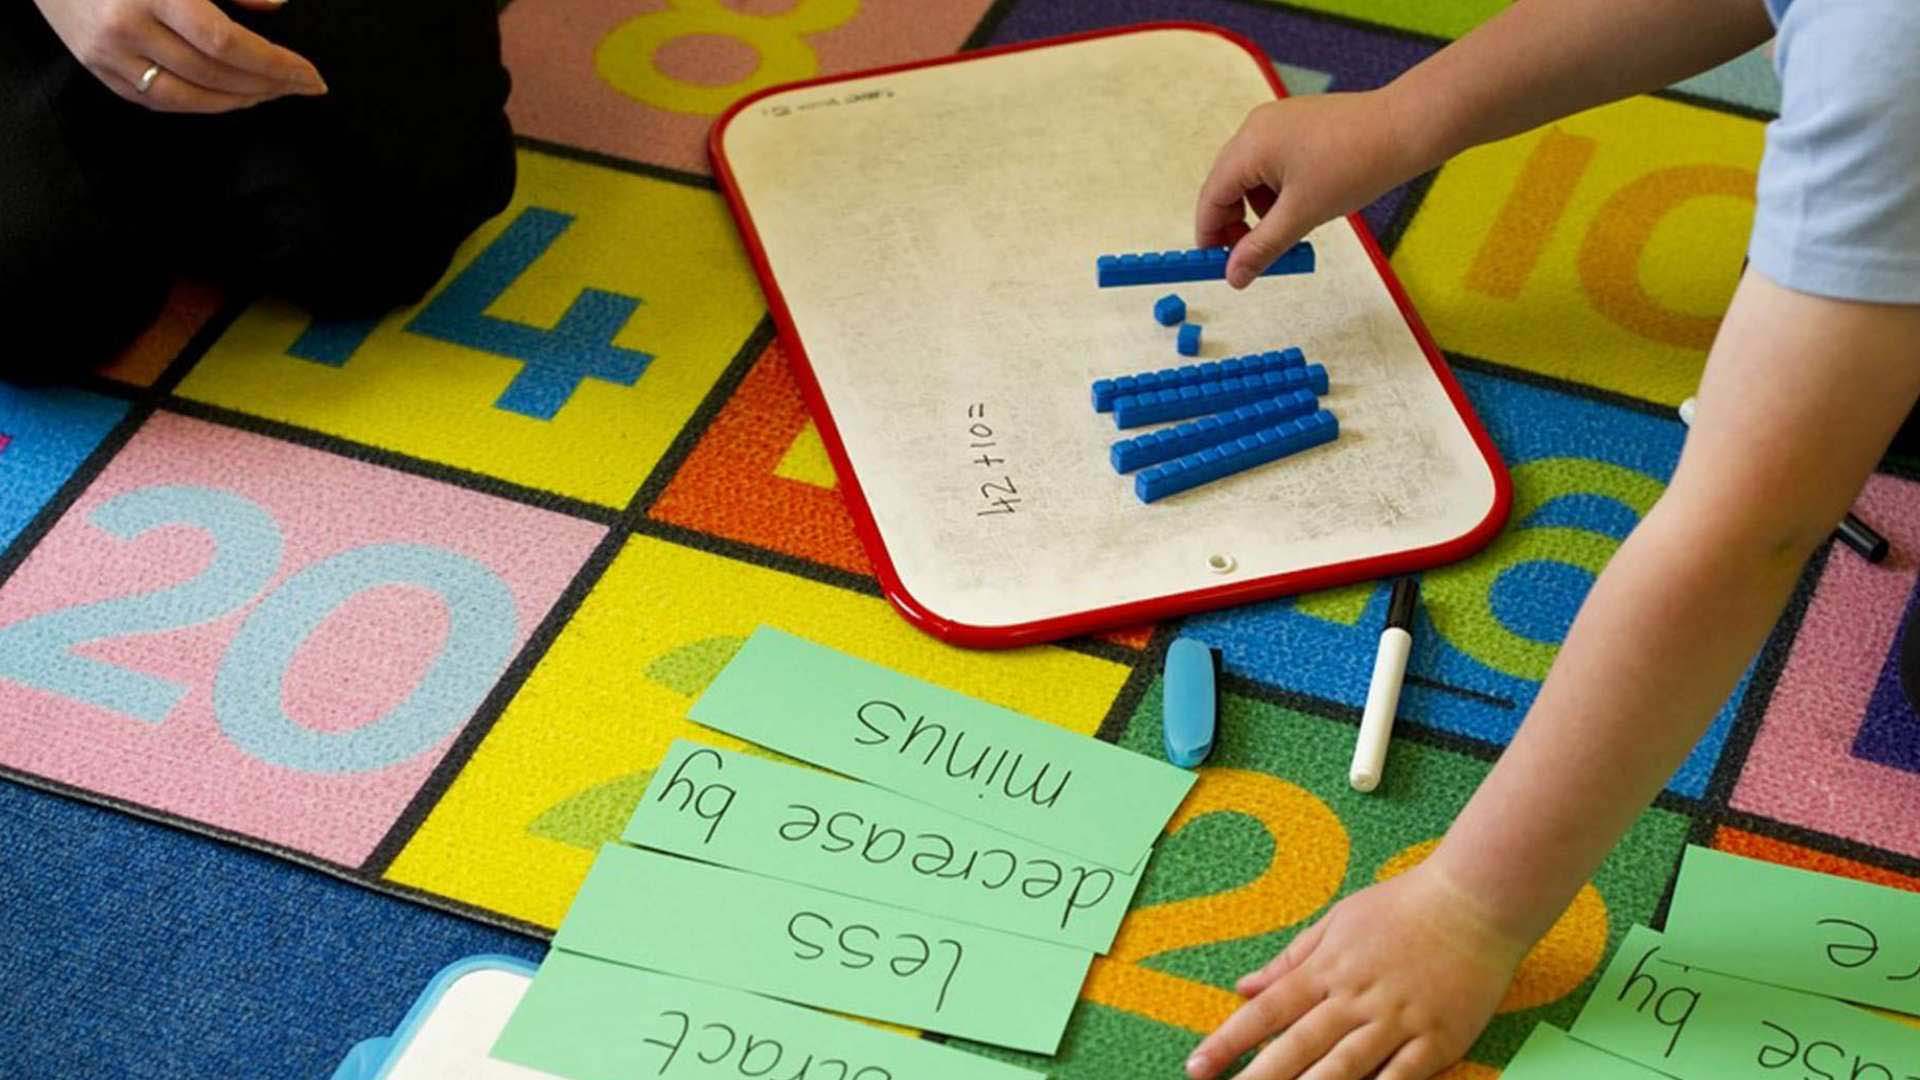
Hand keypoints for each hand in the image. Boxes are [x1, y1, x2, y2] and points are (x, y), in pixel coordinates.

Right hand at [31, 0, 325, 112]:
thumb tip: (277, 5)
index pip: (226, 43)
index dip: (275, 65)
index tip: (312, 77)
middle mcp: (125, 26)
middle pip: (211, 74)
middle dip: (264, 85)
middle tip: (299, 86)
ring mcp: (105, 52)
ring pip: (186, 97)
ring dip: (236, 101)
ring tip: (269, 94)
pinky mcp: (94, 68)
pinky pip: (155, 101)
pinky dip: (198, 104)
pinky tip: (227, 97)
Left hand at [1184, 863, 1526, 1079]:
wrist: (1474, 902)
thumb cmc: (1403, 906)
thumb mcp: (1337, 921)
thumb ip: (1291, 959)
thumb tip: (1243, 985)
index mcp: (1328, 968)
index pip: (1268, 1010)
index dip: (1229, 1040)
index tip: (1197, 1065)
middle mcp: (1355, 997)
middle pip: (1298, 1046)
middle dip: (1259, 1077)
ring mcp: (1397, 1020)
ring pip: (1344, 1068)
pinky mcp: (1437, 1040)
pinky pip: (1401, 1077)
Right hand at [1195, 90, 1430, 287]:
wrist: (1406, 128)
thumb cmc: (1355, 166)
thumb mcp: (1303, 215)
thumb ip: (1262, 248)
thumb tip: (1232, 277)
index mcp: (1250, 146)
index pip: (1212, 196)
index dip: (1210, 234)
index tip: (1218, 265)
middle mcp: (1256, 128)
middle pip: (1227, 185)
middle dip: (1234, 224)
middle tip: (1250, 257)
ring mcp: (1277, 123)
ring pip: (1251, 177)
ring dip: (1259, 210)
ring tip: (1287, 232)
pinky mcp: (1298, 124)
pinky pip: (1273, 163)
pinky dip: (1277, 192)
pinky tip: (1302, 206)